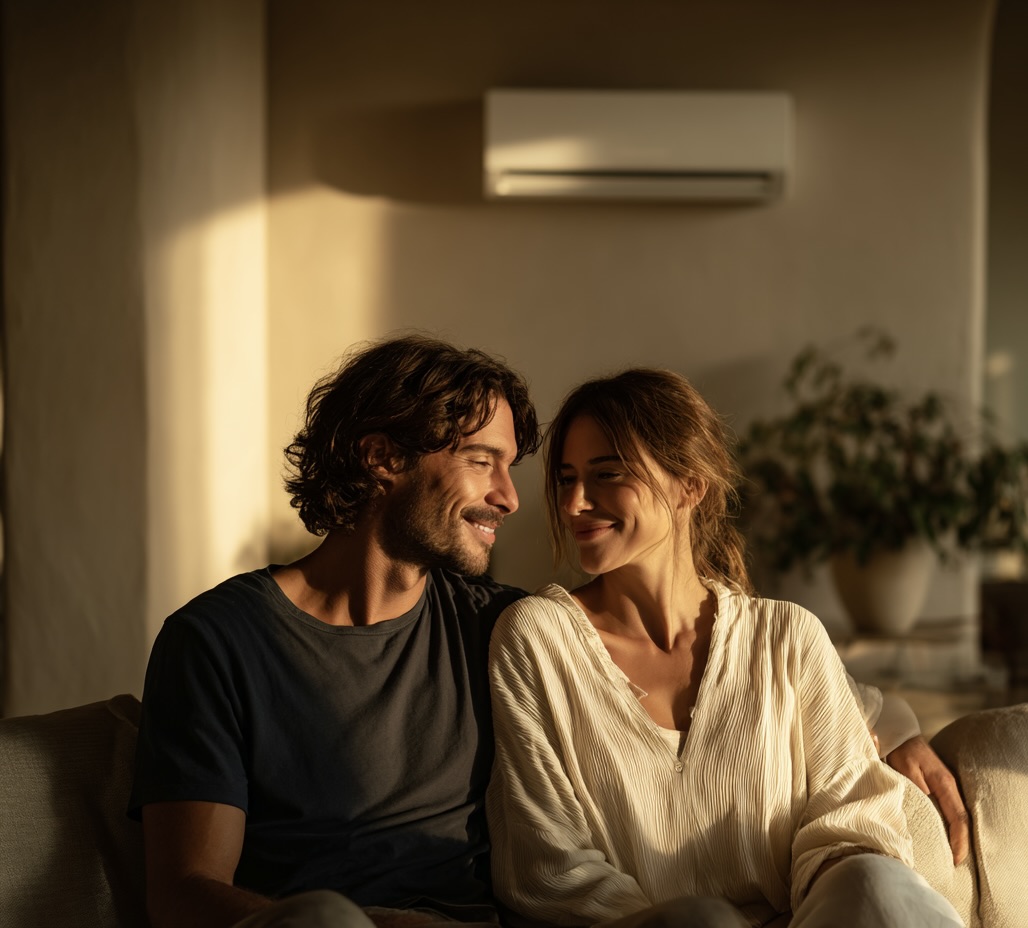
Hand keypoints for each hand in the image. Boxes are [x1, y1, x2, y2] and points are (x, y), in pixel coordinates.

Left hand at [886, 735, 969, 864]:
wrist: (901, 735)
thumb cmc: (901, 752)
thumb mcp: (905, 769)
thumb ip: (915, 788)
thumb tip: (924, 808)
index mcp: (944, 784)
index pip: (958, 817)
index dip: (959, 839)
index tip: (955, 857)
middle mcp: (949, 787)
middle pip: (961, 820)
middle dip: (960, 843)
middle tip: (953, 862)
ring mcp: (946, 788)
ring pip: (957, 816)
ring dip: (956, 836)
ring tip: (949, 855)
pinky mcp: (939, 788)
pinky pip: (949, 811)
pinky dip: (949, 826)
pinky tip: (941, 836)